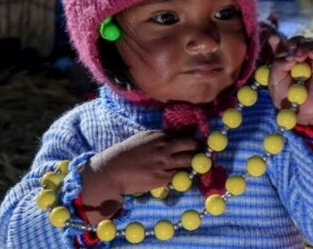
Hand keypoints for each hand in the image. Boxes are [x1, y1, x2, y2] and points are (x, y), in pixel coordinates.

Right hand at [84, 130, 199, 194]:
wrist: (112, 170)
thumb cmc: (125, 154)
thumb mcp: (142, 139)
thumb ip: (158, 138)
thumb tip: (173, 140)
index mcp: (159, 136)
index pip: (183, 135)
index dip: (191, 141)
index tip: (196, 145)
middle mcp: (164, 147)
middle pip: (191, 145)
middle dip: (198, 149)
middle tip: (201, 153)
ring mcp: (164, 163)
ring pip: (188, 161)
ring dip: (193, 163)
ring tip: (197, 165)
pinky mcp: (162, 178)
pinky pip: (178, 176)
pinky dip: (181, 175)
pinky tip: (182, 176)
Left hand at [269, 36, 312, 128]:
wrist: (303, 113)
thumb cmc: (287, 98)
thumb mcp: (275, 82)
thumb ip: (278, 66)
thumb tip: (289, 56)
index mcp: (286, 60)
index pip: (283, 44)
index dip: (278, 39)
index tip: (273, 37)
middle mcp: (301, 58)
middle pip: (298, 42)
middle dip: (294, 43)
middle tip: (290, 49)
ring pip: (311, 45)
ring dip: (304, 47)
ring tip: (299, 56)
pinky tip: (312, 54)